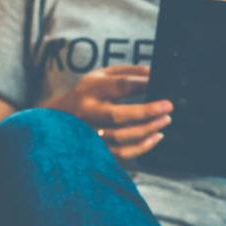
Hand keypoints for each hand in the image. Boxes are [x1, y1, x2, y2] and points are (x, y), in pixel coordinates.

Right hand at [42, 65, 172, 159]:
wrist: (56, 120)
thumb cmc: (84, 95)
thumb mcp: (99, 76)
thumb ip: (125, 72)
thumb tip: (153, 73)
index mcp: (89, 90)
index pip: (119, 86)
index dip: (143, 84)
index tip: (160, 82)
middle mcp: (88, 113)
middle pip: (118, 115)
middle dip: (147, 111)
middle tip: (168, 107)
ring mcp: (90, 134)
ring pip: (121, 137)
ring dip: (147, 130)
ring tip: (165, 120)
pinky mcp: (96, 150)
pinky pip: (122, 153)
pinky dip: (142, 147)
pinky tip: (155, 137)